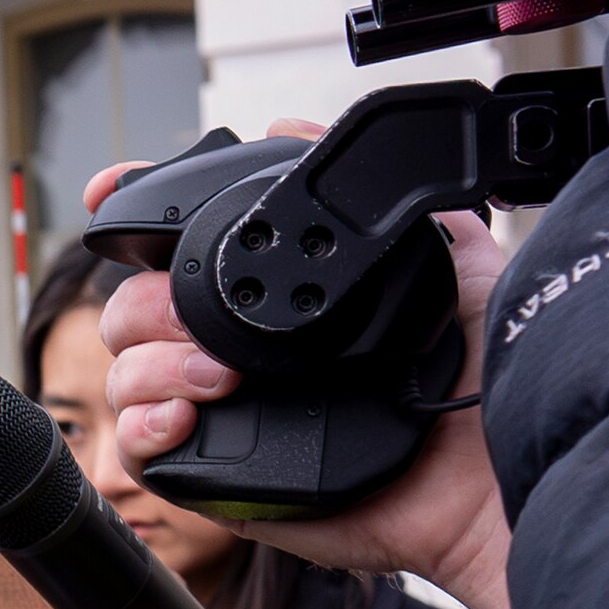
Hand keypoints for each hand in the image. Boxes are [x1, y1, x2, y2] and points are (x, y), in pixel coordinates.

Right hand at [79, 115, 515, 608]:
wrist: (499, 466)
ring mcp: (227, 417)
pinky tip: (182, 415)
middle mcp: (240, 354)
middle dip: (145, 303)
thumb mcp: (446, 256)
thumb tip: (290, 126)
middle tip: (204, 320)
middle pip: (133, 310)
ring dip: (150, 366)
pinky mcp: (223, 483)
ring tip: (217, 377)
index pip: (179, 254)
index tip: (109, 194)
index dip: (132, 220)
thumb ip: (378, 191)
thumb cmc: (482, 376)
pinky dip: (143, 429)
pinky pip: (144, 455)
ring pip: (126, 376)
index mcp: (276, 303)